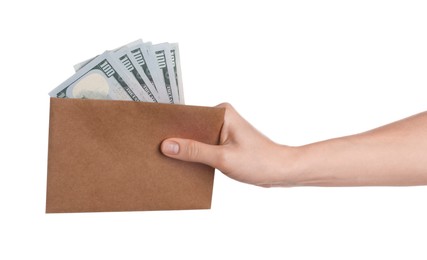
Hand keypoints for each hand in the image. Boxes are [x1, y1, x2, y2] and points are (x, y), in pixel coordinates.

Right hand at [161, 103, 295, 186]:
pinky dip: (195, 154)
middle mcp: (221, 117)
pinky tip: (183, 164)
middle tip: (156, 149)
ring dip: (185, 148)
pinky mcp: (223, 141)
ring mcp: (222, 129)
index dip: (172, 126)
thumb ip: (194, 151)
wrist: (279, 171)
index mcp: (222, 112)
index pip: (189, 116)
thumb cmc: (258, 161)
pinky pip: (203, 146)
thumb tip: (167, 145)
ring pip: (196, 138)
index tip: (154, 135)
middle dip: (177, 138)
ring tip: (166, 158)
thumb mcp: (223, 158)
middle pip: (191, 127)